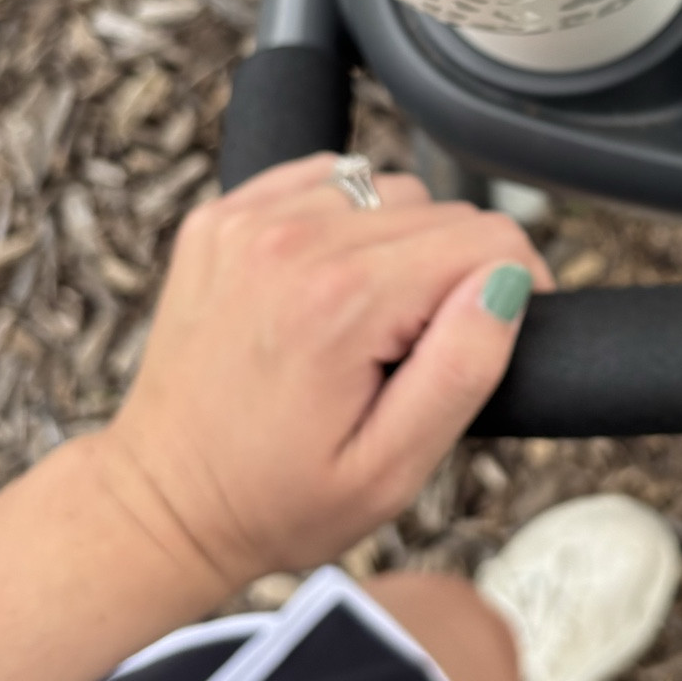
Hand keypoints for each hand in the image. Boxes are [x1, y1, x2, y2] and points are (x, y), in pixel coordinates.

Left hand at [91, 154, 550, 594]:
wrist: (163, 499)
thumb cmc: (274, 499)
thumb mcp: (390, 471)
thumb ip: (462, 370)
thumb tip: (506, 284)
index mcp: (341, 301)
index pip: (489, 238)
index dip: (518, 285)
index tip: (498, 332)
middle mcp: (292, 241)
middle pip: (442, 209)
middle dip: (454, 273)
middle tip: (416, 350)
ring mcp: (248, 221)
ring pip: (387, 189)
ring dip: (399, 245)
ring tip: (369, 322)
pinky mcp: (222, 216)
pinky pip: (325, 182)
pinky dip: (345, 222)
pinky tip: (328, 285)